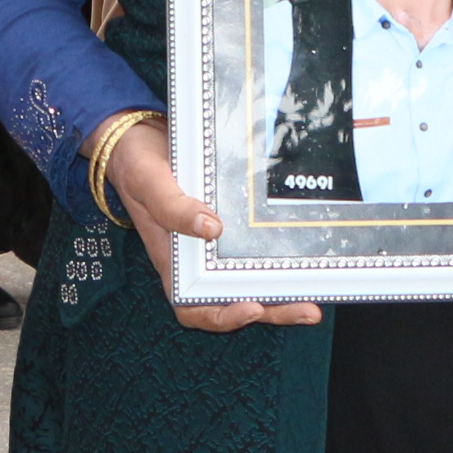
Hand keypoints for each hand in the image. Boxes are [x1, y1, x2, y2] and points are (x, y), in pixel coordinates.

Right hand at [104, 116, 321, 333]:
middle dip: (272, 309)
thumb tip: (211, 229)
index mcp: (173, 261)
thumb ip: (171, 206)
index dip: (223, 315)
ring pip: (252, 280)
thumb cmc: (138, 165)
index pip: (195, 307)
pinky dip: (280, 258)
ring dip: (282, 292)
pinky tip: (305, 256)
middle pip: (236, 299)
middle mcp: (198, 260)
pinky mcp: (233, 225)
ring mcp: (217, 244)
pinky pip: (257, 249)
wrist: (141, 137)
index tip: (251, 308)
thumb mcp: (148, 181)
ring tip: (314, 296)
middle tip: (307, 309)